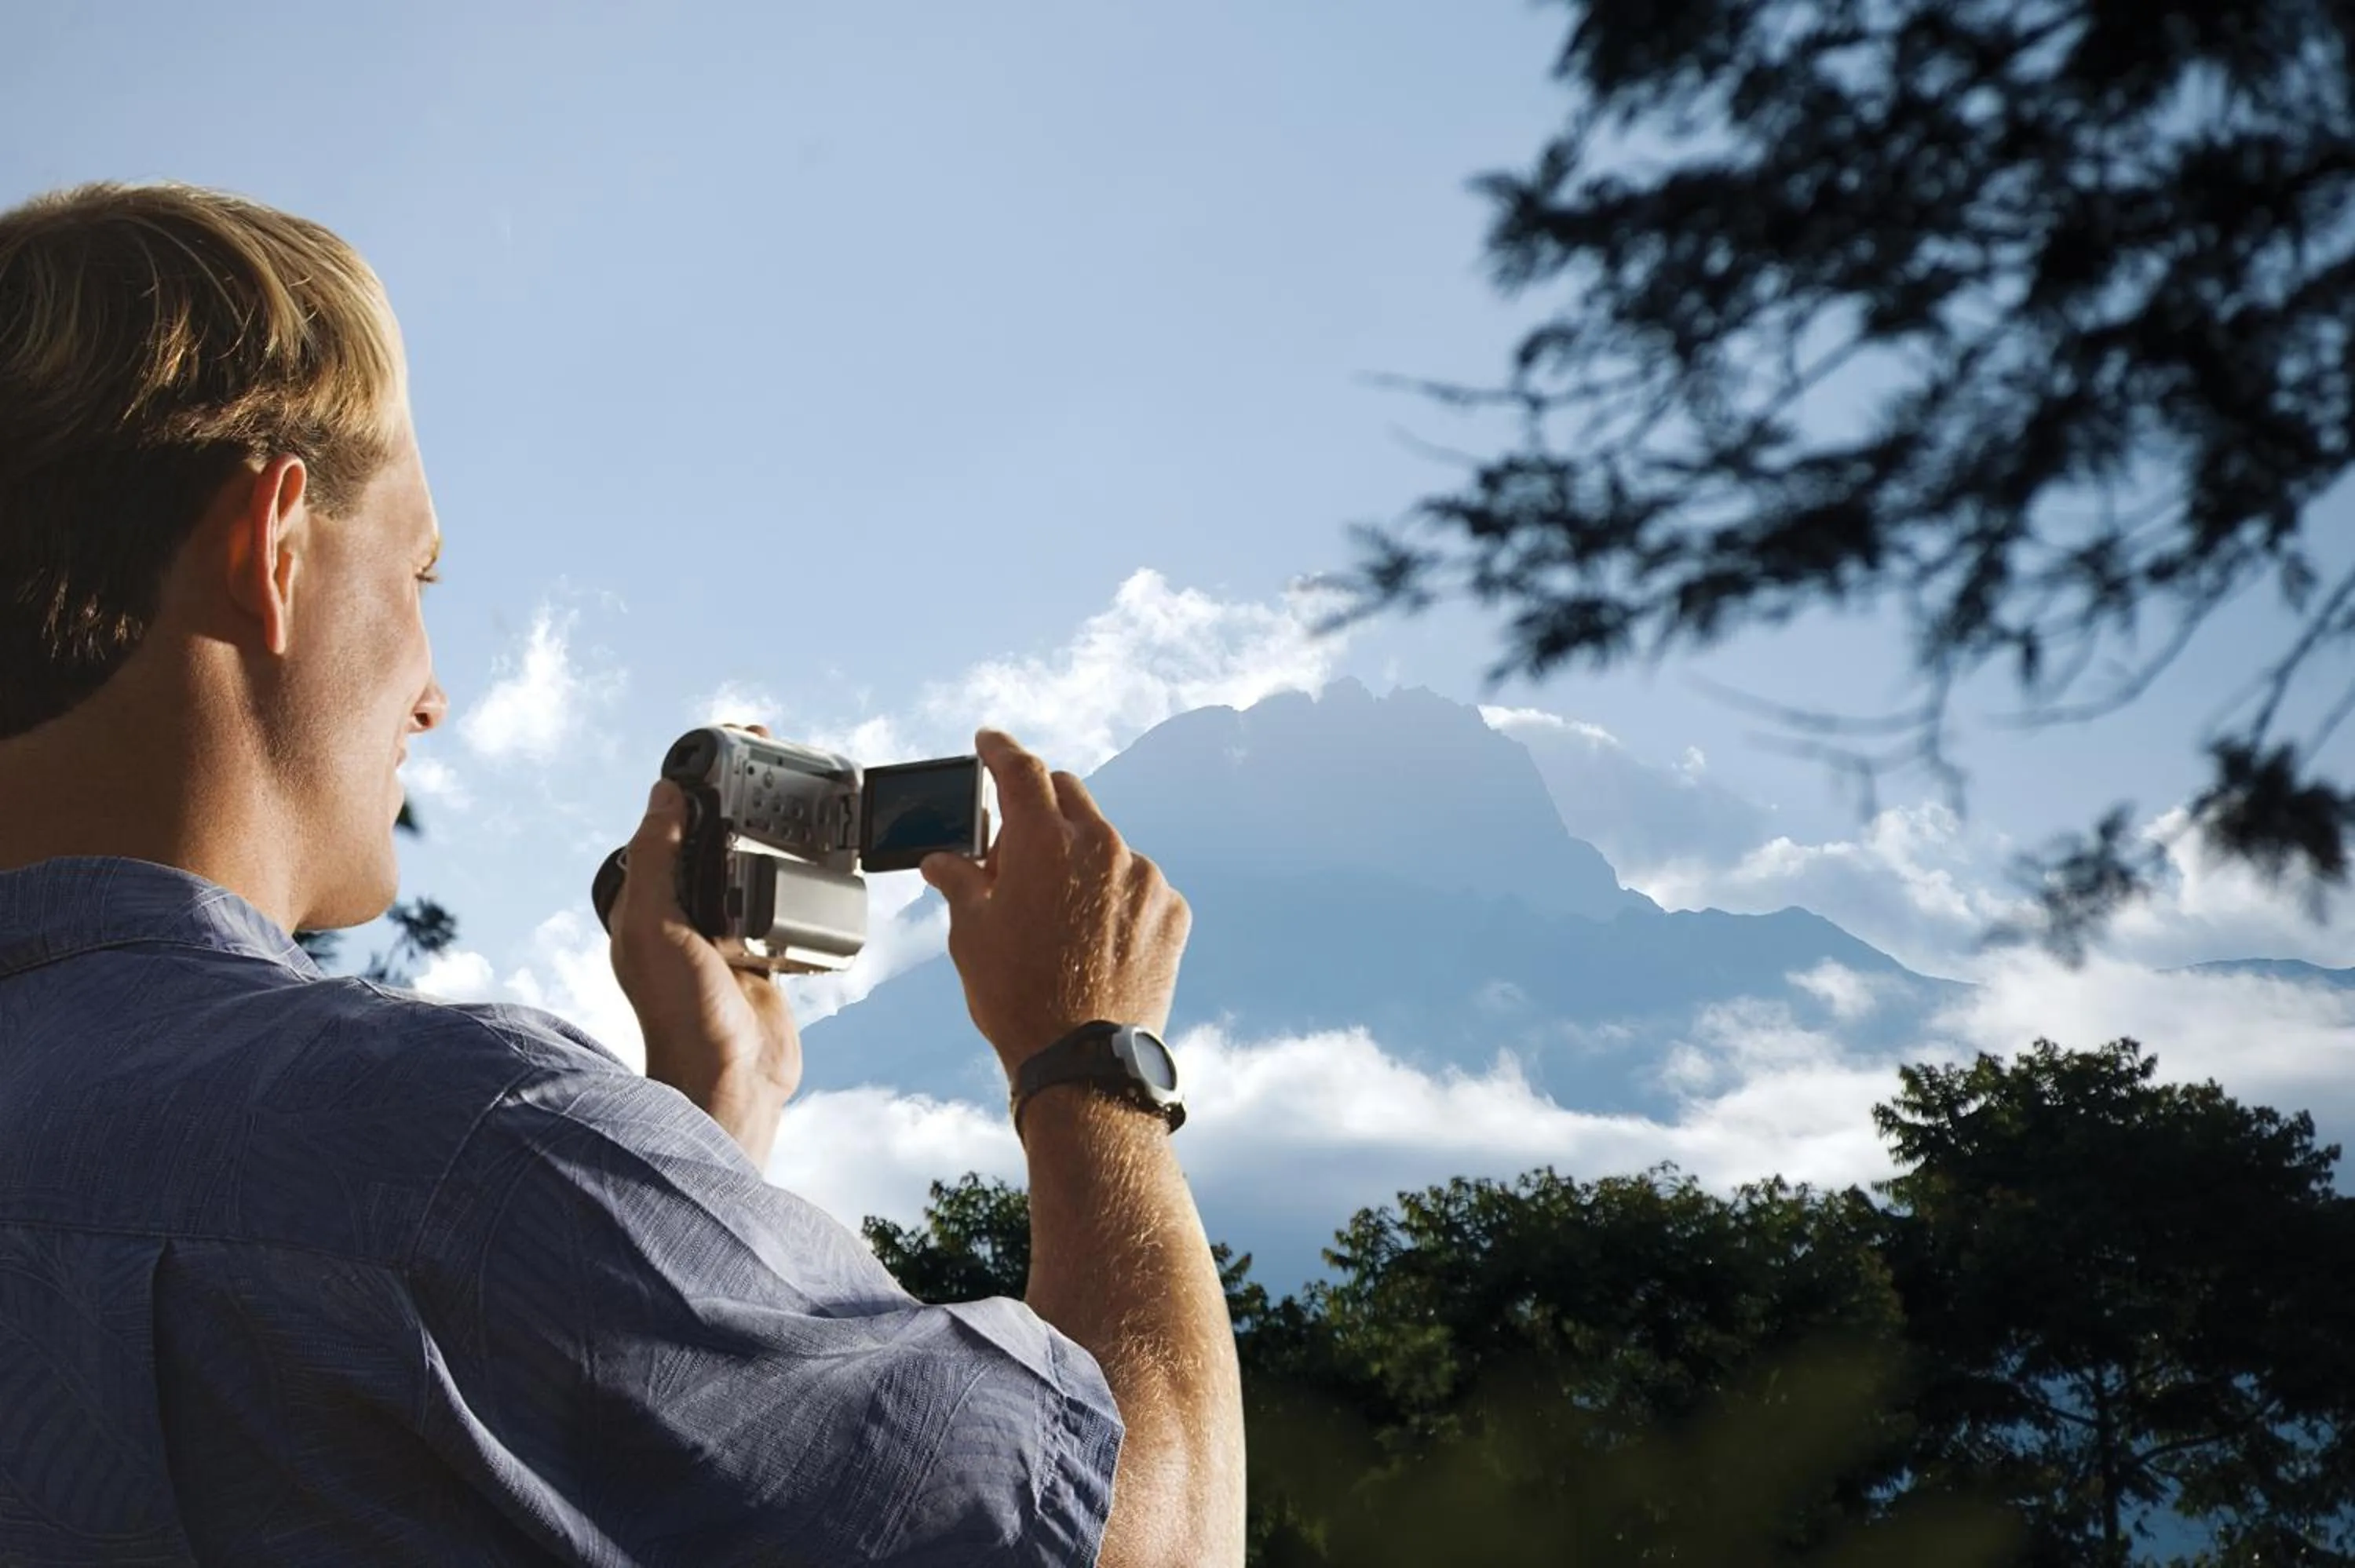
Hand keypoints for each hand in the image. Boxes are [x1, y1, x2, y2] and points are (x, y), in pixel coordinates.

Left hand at [608, 731, 800, 1166]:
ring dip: (775, 832)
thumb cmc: (682, 1016)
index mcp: (649, 900)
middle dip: (741, 794)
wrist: (732, 1083)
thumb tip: (664, 792)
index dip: (695, 779)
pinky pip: (785, 905)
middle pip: (716, 834)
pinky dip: (801, 881)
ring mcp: (727, 934)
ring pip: (752, 864)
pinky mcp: (765, 957)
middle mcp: (684, 913)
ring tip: (804, 799)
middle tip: (776, 758)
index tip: (728, 744)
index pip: (669, 820)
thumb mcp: (654, 927)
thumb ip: (656, 857)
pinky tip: (822, 862)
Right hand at [920, 729, 1189, 1079]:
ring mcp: (1144, 877)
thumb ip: (959, 881)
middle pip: (1067, 796)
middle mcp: (1101, 845)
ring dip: (1079, 860)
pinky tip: (1094, 938)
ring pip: (1105, 843)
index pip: (1020, 769)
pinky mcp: (1172, 910)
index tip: (989, 742)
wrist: (1084, 1061)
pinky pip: (1138, 884)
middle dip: (1038, 808)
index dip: (1000, 750)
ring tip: (1057, 916)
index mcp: (1044, 841)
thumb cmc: (1018, 997)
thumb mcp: (970, 934)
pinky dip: (1115, 896)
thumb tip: (943, 861)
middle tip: (1014, 851)